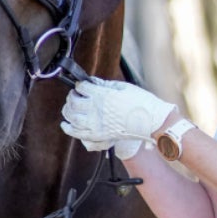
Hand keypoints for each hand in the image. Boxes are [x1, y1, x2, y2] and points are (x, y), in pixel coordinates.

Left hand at [60, 78, 174, 152]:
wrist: (151, 121)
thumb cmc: (140, 102)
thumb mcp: (122, 87)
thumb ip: (104, 85)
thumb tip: (92, 82)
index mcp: (102, 95)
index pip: (82, 87)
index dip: (80, 85)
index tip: (81, 85)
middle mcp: (96, 109)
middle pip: (74, 102)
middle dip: (71, 97)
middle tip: (74, 95)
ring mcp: (96, 124)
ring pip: (73, 117)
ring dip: (67, 112)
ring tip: (68, 108)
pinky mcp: (99, 135)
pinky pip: (78, 133)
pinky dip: (69, 129)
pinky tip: (65, 125)